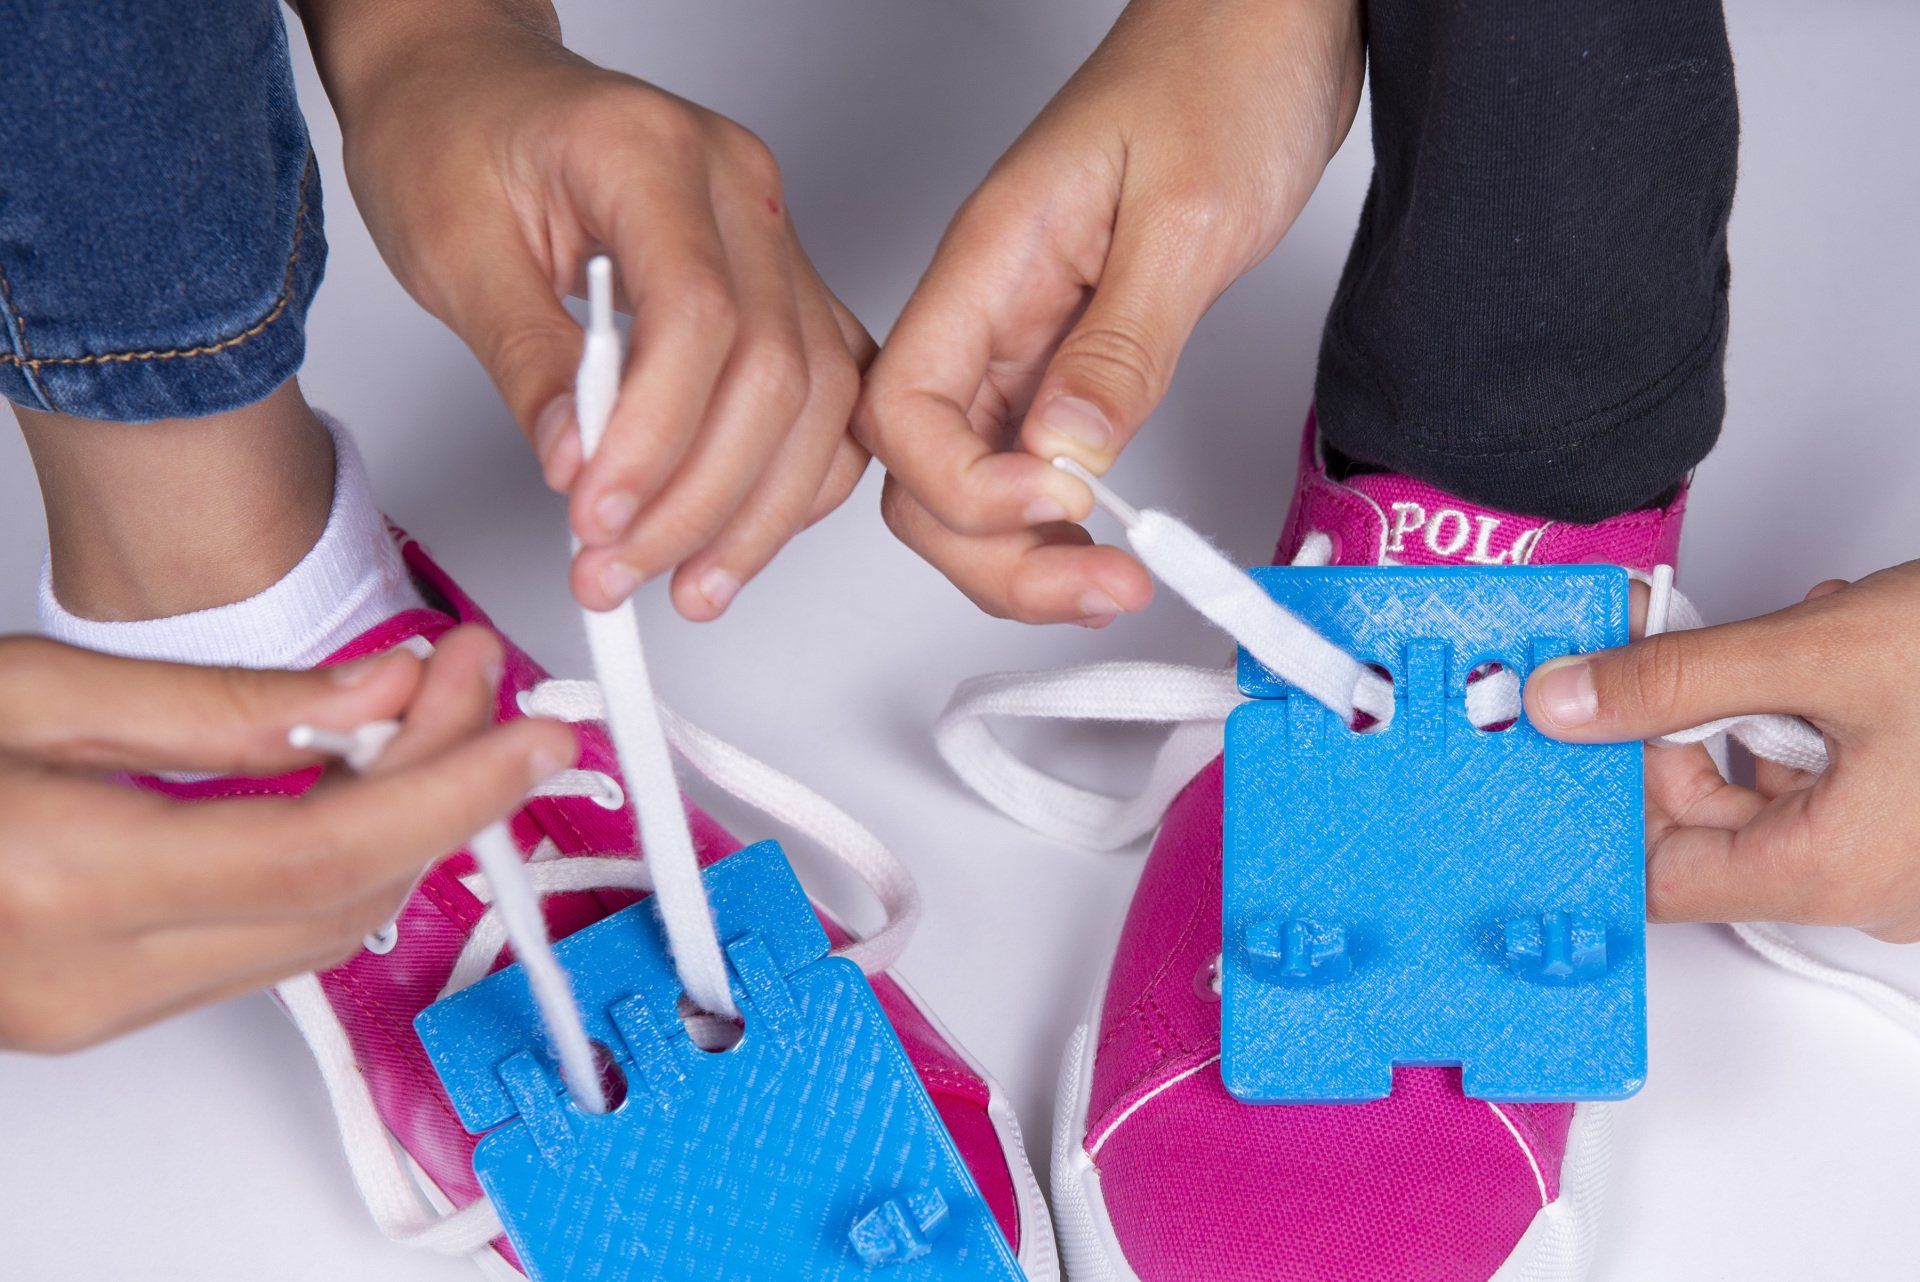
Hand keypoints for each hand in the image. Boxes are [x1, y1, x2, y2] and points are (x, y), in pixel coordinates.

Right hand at [0, 628, 575, 1051]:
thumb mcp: (34, 690)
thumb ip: (225, 705)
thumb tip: (382, 686)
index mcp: (65, 878)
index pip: (330, 850)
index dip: (454, 786)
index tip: (533, 726)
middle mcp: (87, 975)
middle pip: (345, 896)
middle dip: (442, 788)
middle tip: (478, 681)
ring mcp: (92, 1013)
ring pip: (318, 932)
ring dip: (398, 826)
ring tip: (426, 712)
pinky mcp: (97, 1015)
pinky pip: (263, 946)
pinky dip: (332, 865)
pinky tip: (355, 783)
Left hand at [304, 2, 870, 616]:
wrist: (468, 83)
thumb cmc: (452, 136)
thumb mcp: (451, 245)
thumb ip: (524, 358)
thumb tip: (575, 467)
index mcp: (651, 152)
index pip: (701, 316)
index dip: (658, 438)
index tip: (597, 519)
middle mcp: (738, 186)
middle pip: (778, 370)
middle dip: (704, 498)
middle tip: (618, 571)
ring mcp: (773, 233)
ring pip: (823, 395)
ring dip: (759, 509)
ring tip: (685, 582)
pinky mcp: (780, 281)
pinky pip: (827, 393)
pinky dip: (795, 475)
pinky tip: (737, 530)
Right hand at [857, 0, 1363, 623]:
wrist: (1262, 20)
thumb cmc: (1223, 74)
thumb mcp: (1187, 216)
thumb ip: (1121, 345)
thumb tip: (1064, 457)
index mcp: (990, 259)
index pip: (906, 410)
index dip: (963, 487)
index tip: (1063, 502)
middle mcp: (988, 305)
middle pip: (922, 472)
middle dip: (993, 553)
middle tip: (1100, 586)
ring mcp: (1022, 333)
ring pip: (970, 480)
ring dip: (1023, 554)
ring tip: (1111, 582)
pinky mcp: (1068, 349)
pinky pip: (1029, 457)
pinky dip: (1058, 520)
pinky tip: (1106, 540)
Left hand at [1523, 565, 1919, 941]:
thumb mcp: (1817, 652)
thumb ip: (1676, 679)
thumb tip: (1566, 700)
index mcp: (1831, 874)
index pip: (1661, 875)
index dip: (1609, 799)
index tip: (1571, 733)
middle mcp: (1862, 883)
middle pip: (1705, 821)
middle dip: (1675, 724)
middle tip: (1650, 640)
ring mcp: (1891, 852)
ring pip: (1760, 787)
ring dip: (1745, 702)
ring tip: (1788, 630)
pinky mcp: (1909, 813)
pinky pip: (1818, 774)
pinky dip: (1801, 708)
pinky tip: (1824, 647)